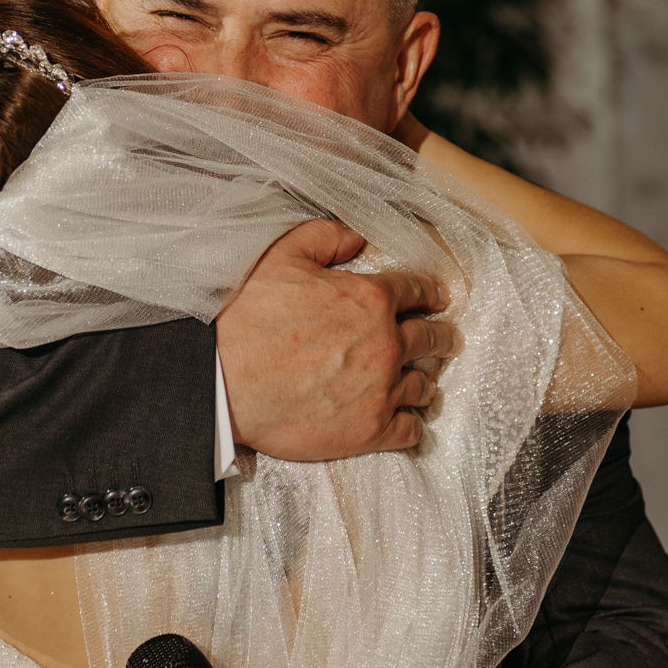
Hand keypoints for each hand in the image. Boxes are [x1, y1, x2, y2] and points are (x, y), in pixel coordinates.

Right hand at [216, 220, 457, 461]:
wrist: (220, 379)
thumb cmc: (245, 317)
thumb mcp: (283, 254)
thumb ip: (327, 237)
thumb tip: (357, 236)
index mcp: (370, 298)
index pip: (417, 290)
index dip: (429, 292)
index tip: (436, 297)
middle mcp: (385, 344)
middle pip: (431, 338)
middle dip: (441, 336)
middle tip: (447, 339)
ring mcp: (380, 390)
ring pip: (423, 385)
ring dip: (426, 380)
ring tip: (425, 383)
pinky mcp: (369, 431)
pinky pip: (410, 430)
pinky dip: (412, 424)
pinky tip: (408, 421)